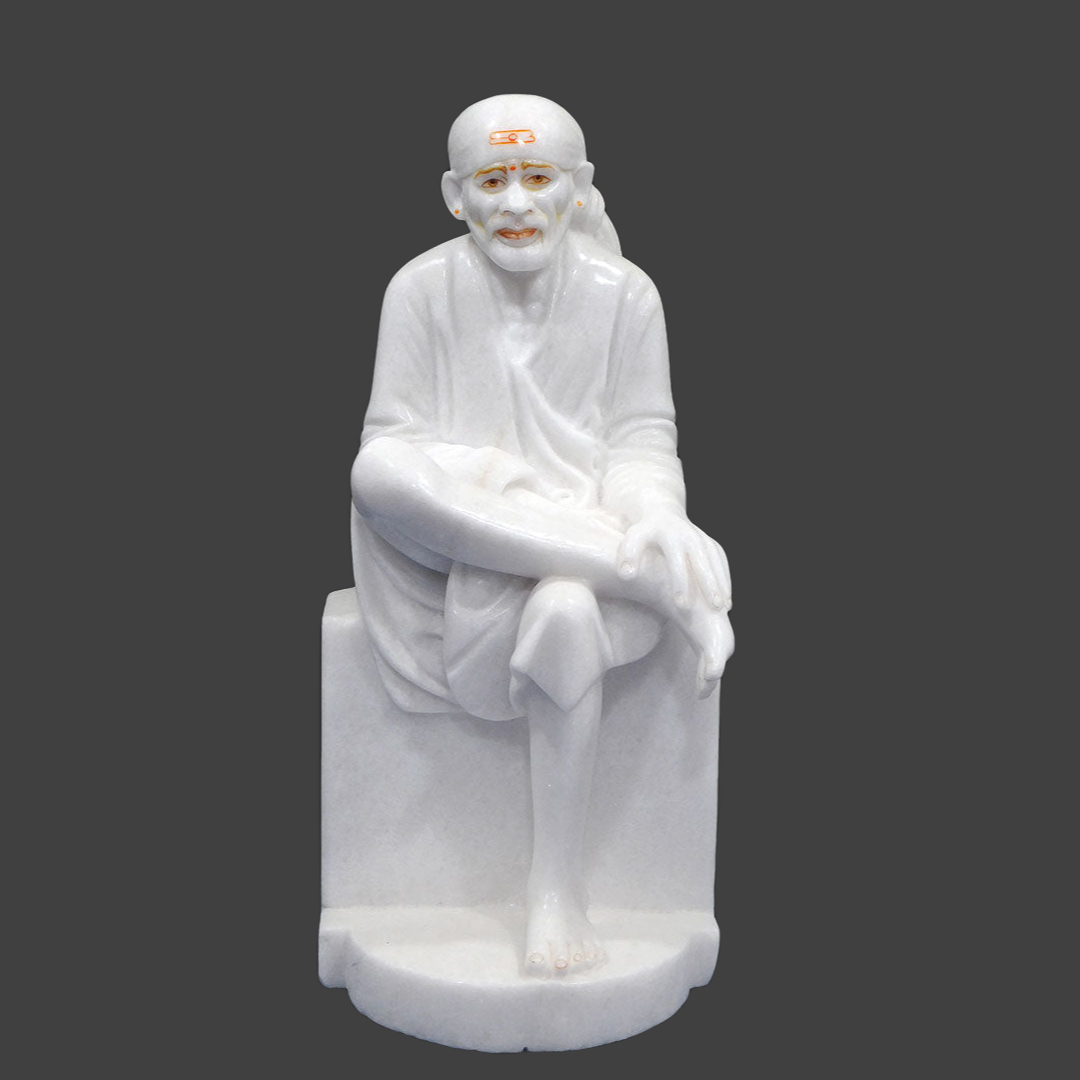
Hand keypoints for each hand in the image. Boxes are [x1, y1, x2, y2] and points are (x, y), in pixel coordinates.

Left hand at [616, 509, 730, 610]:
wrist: (661, 511)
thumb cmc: (643, 532)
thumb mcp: (632, 538)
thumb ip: (627, 555)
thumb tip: (626, 574)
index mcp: (670, 535)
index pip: (677, 561)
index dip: (680, 582)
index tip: (681, 605)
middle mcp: (690, 535)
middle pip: (702, 561)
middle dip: (709, 584)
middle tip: (714, 608)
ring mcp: (703, 538)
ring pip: (716, 562)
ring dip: (721, 583)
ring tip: (724, 609)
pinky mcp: (711, 544)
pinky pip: (721, 562)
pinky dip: (725, 579)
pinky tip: (727, 601)